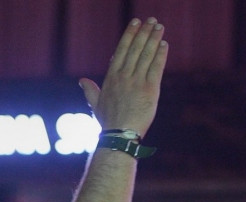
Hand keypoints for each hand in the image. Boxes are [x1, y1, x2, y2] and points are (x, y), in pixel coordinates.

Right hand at [79, 18, 168, 135]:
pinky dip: (160, 55)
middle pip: (135, 49)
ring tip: (159, 27)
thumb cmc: (108, 123)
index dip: (129, 35)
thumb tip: (81, 80)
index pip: (121, 50)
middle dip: (144, 32)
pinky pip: (156, 68)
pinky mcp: (150, 90)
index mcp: (111, 77)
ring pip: (146, 55)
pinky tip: (164, 44)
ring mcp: (137, 82)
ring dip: (154, 39)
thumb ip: (90, 90)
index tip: (135, 23)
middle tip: (151, 20)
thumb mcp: (95, 104)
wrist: (119, 136)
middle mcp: (124, 76)